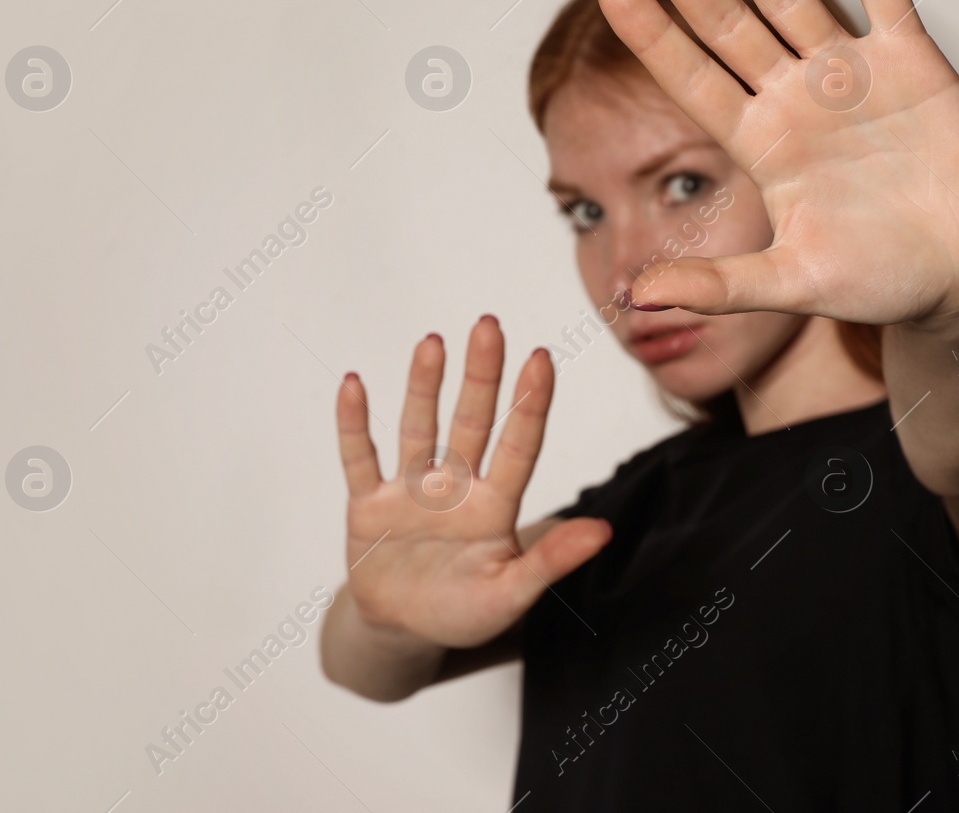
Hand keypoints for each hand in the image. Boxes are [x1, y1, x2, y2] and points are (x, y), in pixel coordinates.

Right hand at [335, 316, 610, 647]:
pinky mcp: (369, 505)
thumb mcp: (511, 594)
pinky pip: (360, 458)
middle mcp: (455, 488)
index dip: (529, 404)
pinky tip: (354, 384)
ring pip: (419, 428)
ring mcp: (411, 492)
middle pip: (470, 422)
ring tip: (433, 343)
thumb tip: (604, 531)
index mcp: (494, 508)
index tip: (541, 357)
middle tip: (489, 325)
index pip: (518, 446)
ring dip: (423, 386)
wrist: (404, 632)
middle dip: (481, 376)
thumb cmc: (464, 612)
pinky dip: (354, 424)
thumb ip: (551, 561)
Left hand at [599, 0, 958, 327]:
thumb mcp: (790, 285)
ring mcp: (850, 76)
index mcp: (762, 147)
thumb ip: (717, 285)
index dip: (652, 35)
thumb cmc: (882, 283)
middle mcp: (796, 101)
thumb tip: (636, 298)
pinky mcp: (911, 60)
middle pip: (727, 23)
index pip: (692, 78)